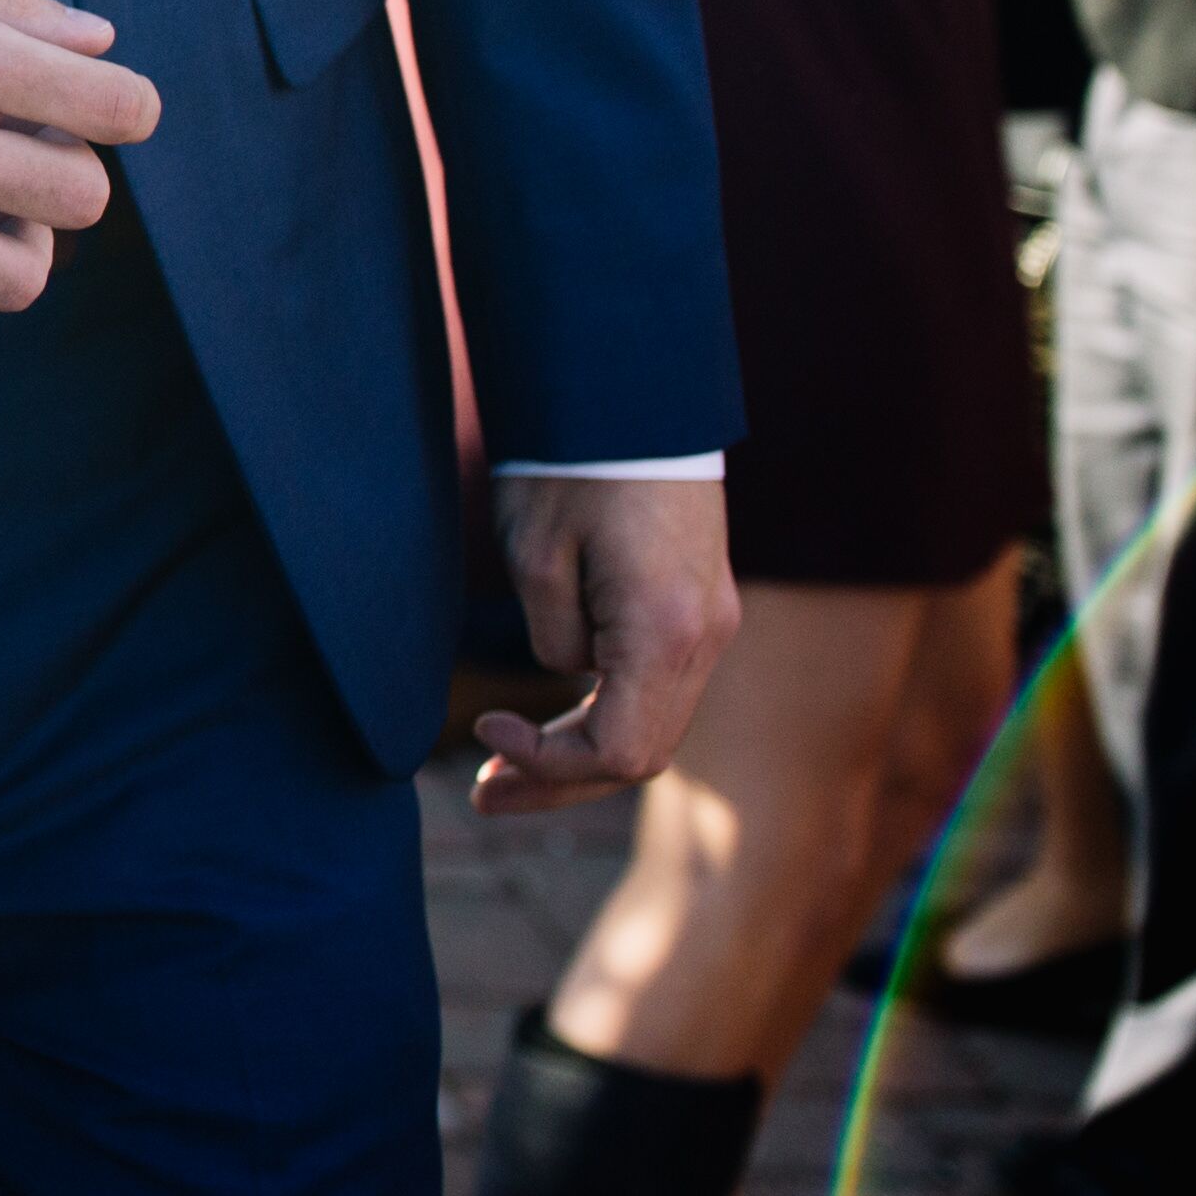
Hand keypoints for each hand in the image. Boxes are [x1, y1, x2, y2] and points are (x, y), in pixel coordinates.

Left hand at [473, 472, 739, 813]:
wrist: (631, 398)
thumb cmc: (572, 467)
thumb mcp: (536, 555)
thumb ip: (554, 637)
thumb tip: (569, 672)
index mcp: (664, 632)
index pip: (618, 752)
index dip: (548, 763)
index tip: (484, 728)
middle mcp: (706, 640)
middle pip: (641, 754)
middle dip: (558, 783)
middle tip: (481, 797)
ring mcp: (713, 626)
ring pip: (654, 727)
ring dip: (580, 757)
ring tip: (501, 774)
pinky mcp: (703, 610)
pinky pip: (658, 690)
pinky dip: (605, 716)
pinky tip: (548, 726)